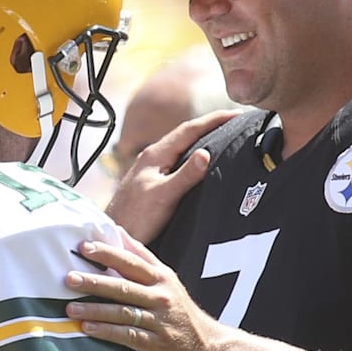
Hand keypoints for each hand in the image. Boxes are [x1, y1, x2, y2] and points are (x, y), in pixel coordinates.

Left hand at [65, 228, 222, 350]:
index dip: (107, 253)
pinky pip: (127, 335)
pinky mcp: (156, 343)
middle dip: (94, 281)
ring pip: (122, 311)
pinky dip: (106, 331)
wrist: (207, 347)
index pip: (131, 260)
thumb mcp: (166, 280)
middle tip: (69, 278)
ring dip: (94, 308)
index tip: (83, 247)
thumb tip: (117, 230)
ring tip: (70, 306)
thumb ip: (142, 257)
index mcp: (161, 277)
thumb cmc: (178, 310)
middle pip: (123, 285)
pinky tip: (87, 328)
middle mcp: (160, 296)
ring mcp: (158, 320)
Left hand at [106, 109, 240, 242]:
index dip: (214, 120)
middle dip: (211, 125)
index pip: (189, 130)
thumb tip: (207, 153)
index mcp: (155, 155)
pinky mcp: (153, 181)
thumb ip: (185, 175)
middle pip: (186, 134)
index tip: (237, 114)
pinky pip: (179, 160)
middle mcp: (153, 157)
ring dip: (203, 139)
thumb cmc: (135, 219)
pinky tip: (202, 161)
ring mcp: (152, 168)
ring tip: (225, 136)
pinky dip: (195, 155)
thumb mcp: (163, 196)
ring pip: (182, 147)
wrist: (114, 236)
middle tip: (236, 121)